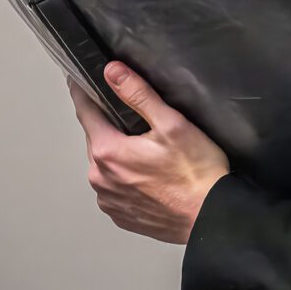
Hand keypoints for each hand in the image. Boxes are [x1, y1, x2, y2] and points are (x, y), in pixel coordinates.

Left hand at [69, 62, 229, 243]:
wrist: (211, 216)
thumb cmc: (196, 172)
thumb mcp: (172, 123)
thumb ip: (139, 94)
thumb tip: (112, 72)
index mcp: (108, 152)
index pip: (85, 112)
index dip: (83, 92)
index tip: (79, 80)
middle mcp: (100, 179)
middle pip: (97, 139)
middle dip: (111, 125)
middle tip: (140, 119)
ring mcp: (109, 200)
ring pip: (106, 164)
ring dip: (119, 153)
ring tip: (151, 150)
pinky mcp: (121, 215)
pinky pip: (115, 187)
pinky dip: (126, 177)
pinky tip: (152, 175)